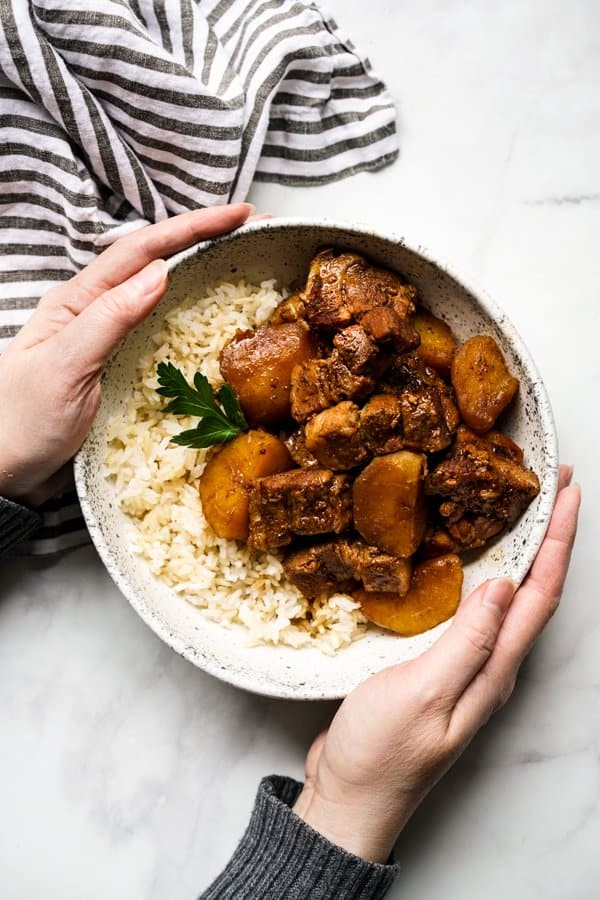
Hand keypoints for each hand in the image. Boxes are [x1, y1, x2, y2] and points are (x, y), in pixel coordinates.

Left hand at [0, 203, 254, 505]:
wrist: (4, 471)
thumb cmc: (20, 423)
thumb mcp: (64, 367)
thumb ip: (109, 319)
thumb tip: (158, 274)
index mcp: (76, 302)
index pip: (140, 251)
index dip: (190, 228)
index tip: (238, 214)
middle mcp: (92, 312)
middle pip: (153, 260)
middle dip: (201, 237)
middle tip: (250, 226)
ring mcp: (106, 339)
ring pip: (158, 291)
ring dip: (198, 269)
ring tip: (238, 256)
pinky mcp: (116, 367)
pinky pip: (159, 329)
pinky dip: (189, 312)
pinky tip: (209, 312)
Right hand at [295, 466, 579, 862]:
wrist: (349, 795)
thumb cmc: (382, 753)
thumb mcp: (423, 694)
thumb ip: (467, 642)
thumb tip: (505, 587)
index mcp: (494, 672)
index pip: (540, 596)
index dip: (558, 542)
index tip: (567, 494)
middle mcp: (489, 667)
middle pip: (533, 592)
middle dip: (549, 537)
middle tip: (553, 487)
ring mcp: (464, 667)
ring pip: (505, 599)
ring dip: (521, 551)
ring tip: (521, 510)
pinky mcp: (437, 665)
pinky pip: (471, 609)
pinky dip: (481, 574)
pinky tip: (468, 561)